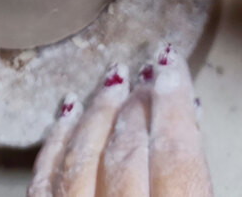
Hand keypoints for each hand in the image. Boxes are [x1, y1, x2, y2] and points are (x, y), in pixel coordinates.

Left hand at [28, 45, 211, 196]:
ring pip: (83, 155)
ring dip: (100, 110)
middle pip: (127, 148)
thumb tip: (191, 121)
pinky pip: (45, 176)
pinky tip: (68, 111)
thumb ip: (196, 179)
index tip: (172, 63)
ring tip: (115, 78)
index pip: (175, 154)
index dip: (175, 101)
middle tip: (150, 70)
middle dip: (140, 102)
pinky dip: (58, 140)